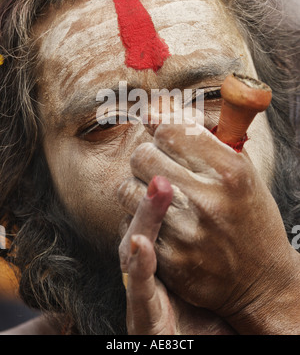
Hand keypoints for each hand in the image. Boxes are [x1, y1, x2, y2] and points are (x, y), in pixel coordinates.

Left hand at [119, 121, 299, 333]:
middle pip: (142, 156)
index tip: (165, 137)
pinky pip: (128, 224)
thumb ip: (203, 137)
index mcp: (229, 171)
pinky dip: (137, 218)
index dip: (163, 130)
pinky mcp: (170, 260)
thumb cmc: (248, 215)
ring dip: (136, 186)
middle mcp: (207, 199)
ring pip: (127, 189)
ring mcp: (186, 232)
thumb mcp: (241, 170)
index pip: (170, 130)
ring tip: (154, 193)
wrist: (261, 279)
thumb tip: (157, 111)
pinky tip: (156, 221)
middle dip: (146, 156)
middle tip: (157, 165)